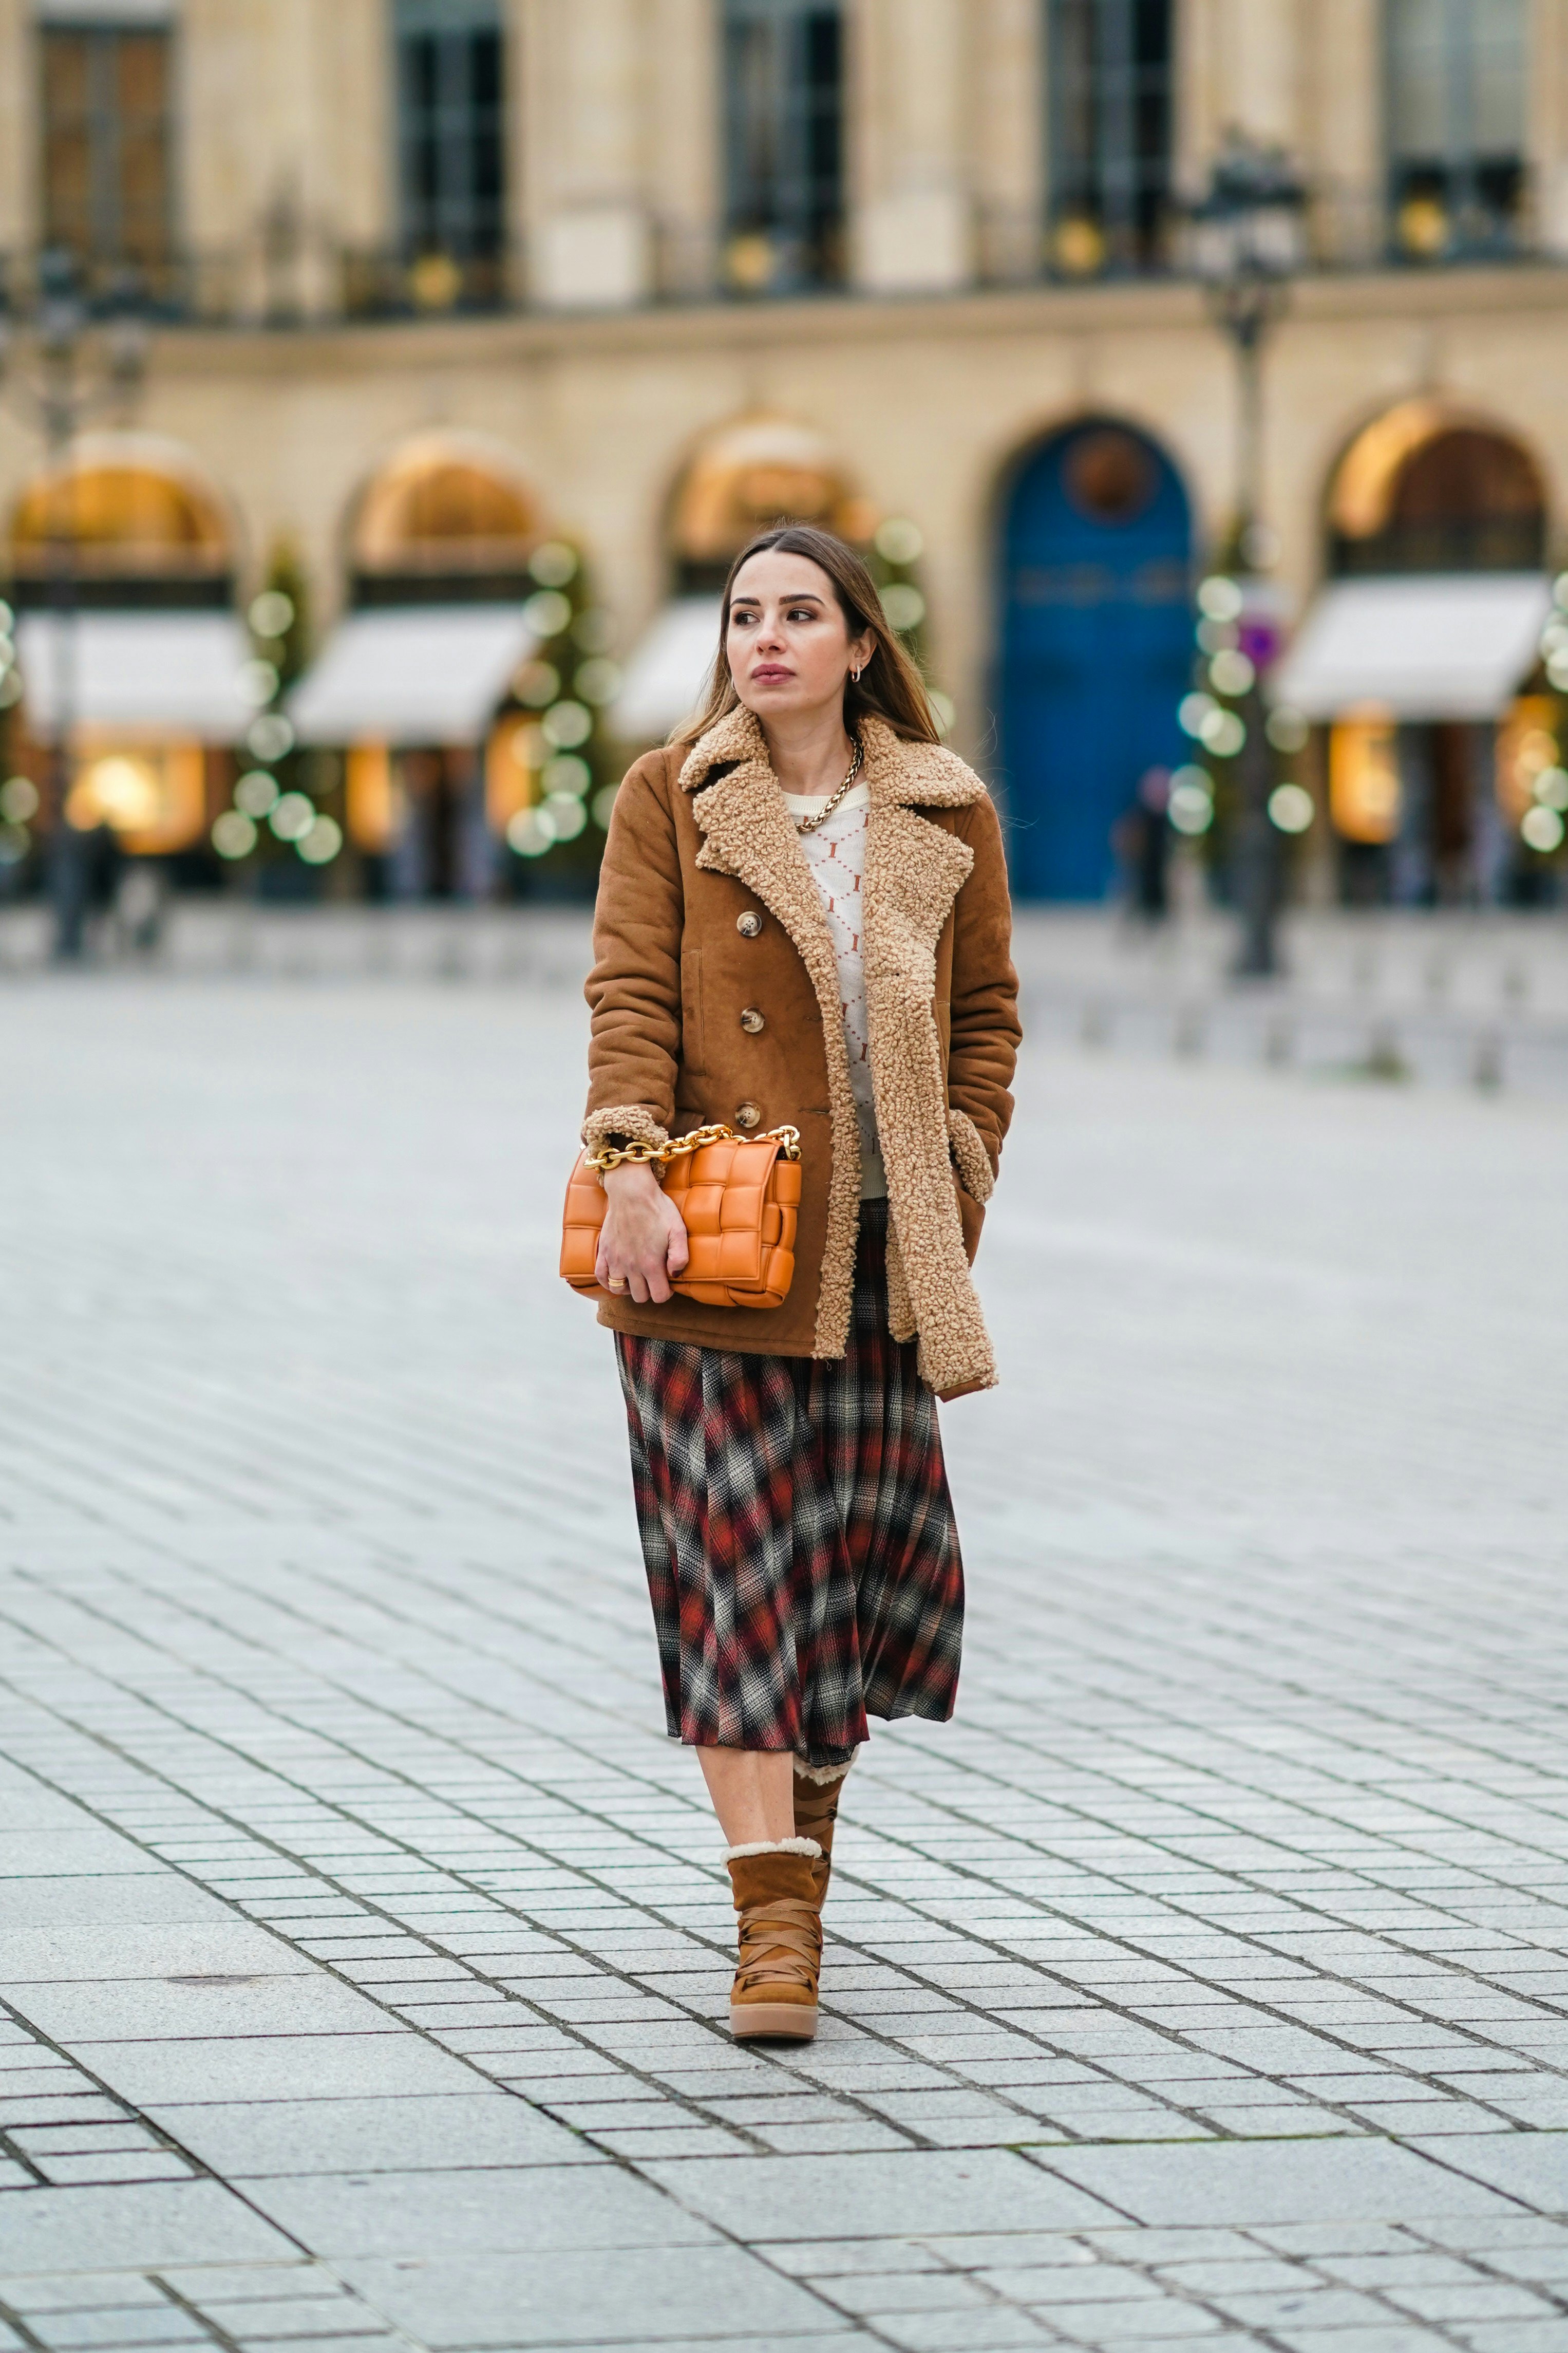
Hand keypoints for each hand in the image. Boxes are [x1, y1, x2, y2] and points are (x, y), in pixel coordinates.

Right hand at [597, 1163, 689, 1304]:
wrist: (632, 1192)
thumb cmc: (657, 1209)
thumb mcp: (678, 1230)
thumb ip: (681, 1257)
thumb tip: (674, 1275)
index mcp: (651, 1264)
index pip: (658, 1296)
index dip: (666, 1292)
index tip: (667, 1280)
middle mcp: (631, 1266)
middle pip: (640, 1296)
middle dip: (649, 1290)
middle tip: (653, 1276)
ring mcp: (615, 1260)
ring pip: (619, 1290)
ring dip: (630, 1287)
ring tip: (637, 1276)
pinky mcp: (604, 1252)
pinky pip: (601, 1277)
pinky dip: (608, 1281)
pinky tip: (617, 1276)